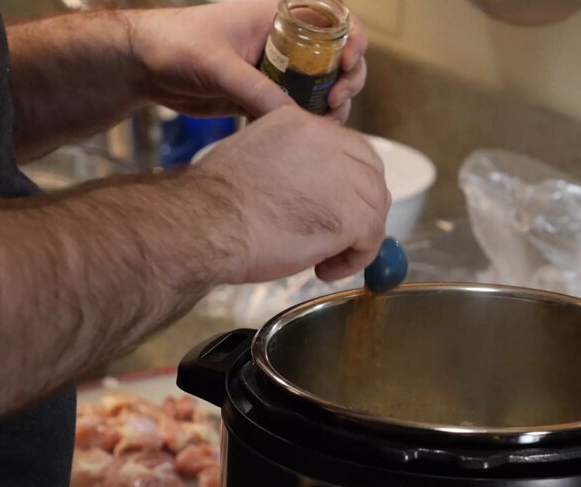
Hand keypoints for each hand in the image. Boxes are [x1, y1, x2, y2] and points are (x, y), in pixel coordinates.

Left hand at [128, 1, 368, 122]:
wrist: (143, 66)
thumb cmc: (176, 46)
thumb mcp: (217, 65)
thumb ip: (254, 91)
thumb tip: (293, 120)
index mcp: (279, 16)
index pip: (334, 19)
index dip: (353, 38)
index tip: (348, 61)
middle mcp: (285, 43)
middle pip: (339, 58)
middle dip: (348, 79)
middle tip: (334, 101)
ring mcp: (278, 71)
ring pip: (323, 88)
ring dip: (332, 107)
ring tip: (324, 124)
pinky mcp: (266, 97)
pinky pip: (299, 110)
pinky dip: (309, 123)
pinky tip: (307, 137)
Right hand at [183, 106, 389, 283]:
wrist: (206, 224)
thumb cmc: (215, 203)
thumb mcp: (254, 159)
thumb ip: (289, 164)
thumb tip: (312, 190)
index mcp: (300, 123)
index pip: (348, 148)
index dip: (348, 182)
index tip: (333, 206)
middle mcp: (327, 140)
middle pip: (371, 174)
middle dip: (363, 207)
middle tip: (341, 235)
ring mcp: (343, 177)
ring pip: (374, 208)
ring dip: (357, 238)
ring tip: (325, 259)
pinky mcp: (351, 215)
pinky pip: (371, 239)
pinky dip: (355, 259)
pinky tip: (324, 269)